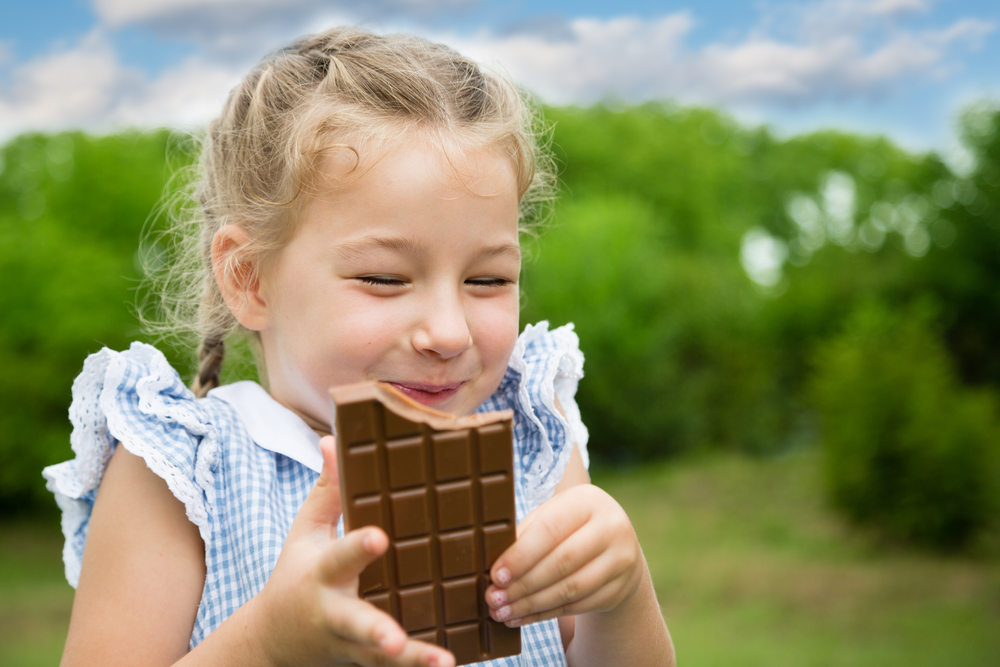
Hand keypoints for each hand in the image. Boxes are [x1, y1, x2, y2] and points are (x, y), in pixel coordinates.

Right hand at [249, 436, 455, 666]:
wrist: (274, 642)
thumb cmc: (295, 575)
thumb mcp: (305, 533)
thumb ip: (325, 491)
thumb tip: (331, 440)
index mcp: (321, 575)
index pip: (341, 557)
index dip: (359, 547)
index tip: (381, 537)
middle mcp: (336, 613)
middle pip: (356, 622)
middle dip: (376, 630)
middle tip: (395, 639)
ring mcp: (352, 643)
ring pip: (381, 657)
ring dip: (411, 661)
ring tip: (442, 662)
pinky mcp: (366, 661)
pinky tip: (452, 664)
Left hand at [484, 484, 642, 627]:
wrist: (617, 547)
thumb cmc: (571, 528)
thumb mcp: (553, 516)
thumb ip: (527, 534)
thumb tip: (496, 566)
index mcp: (588, 501)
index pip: (550, 530)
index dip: (520, 556)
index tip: (495, 575)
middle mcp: (611, 528)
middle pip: (561, 562)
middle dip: (522, 584)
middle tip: (494, 598)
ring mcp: (620, 561)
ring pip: (570, 589)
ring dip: (531, 604)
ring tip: (503, 612)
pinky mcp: (618, 590)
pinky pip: (577, 606)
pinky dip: (545, 614)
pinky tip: (523, 617)